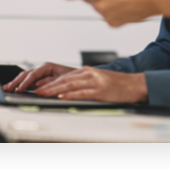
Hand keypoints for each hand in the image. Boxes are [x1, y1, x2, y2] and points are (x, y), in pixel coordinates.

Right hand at [3, 62, 75, 92]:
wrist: (83, 80)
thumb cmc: (76, 80)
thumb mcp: (65, 81)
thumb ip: (51, 83)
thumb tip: (38, 87)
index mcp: (48, 67)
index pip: (33, 74)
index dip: (25, 83)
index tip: (19, 89)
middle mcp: (43, 70)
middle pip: (26, 75)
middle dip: (16, 82)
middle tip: (7, 88)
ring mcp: (42, 75)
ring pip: (26, 78)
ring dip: (16, 83)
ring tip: (6, 88)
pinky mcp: (41, 81)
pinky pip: (29, 82)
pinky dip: (21, 85)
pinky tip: (15, 88)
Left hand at [32, 67, 147, 102]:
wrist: (135, 85)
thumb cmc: (117, 85)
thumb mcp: (97, 81)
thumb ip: (82, 84)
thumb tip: (66, 91)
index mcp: (86, 72)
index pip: (63, 76)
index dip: (48, 81)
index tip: (37, 86)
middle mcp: (88, 74)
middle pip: (63, 80)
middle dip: (47, 85)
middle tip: (34, 90)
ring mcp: (94, 82)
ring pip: (69, 85)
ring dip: (54, 90)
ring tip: (42, 93)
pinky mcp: (100, 90)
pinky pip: (82, 92)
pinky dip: (70, 94)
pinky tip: (62, 96)